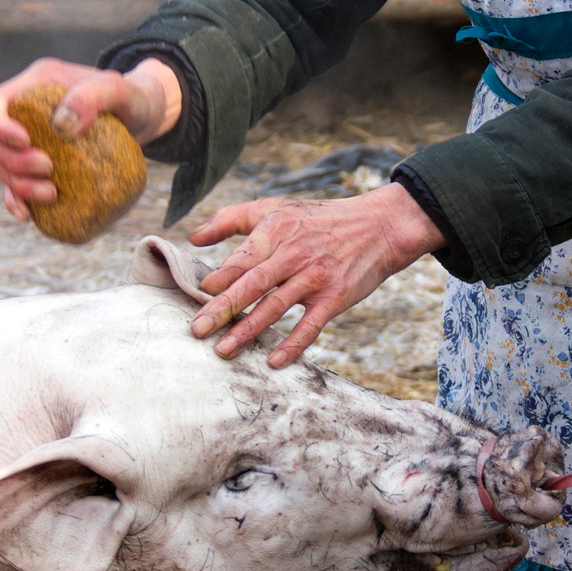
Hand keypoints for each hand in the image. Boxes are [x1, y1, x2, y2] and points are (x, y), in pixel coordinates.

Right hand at [0, 56, 181, 220]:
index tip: (25, 141)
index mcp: (35, 86)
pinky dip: (15, 200)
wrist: (143, 115)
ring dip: (17, 184)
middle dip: (11, 160)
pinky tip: (27, 215)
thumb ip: (92, 96)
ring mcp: (30, 140)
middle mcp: (25, 113)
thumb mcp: (119, 89)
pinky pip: (13, 185)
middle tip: (47, 168)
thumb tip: (61, 124)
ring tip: (52, 193)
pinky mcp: (39, 165)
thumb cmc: (131, 98)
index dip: (0, 125)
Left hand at [188, 183, 446, 367]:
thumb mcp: (275, 209)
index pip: (241, 259)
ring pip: (275, 307)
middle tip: (196, 330)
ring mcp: (315, 277)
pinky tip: (273, 361)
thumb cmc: (319, 220)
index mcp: (275, 230)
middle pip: (251, 284)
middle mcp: (293, 254)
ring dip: (248, 331)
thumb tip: (193, 238)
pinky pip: (310, 326)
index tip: (197, 294)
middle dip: (222, 309)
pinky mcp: (334, 297)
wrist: (379, 227)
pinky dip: (292, 344)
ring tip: (223, 350)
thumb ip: (231, 220)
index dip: (218, 278)